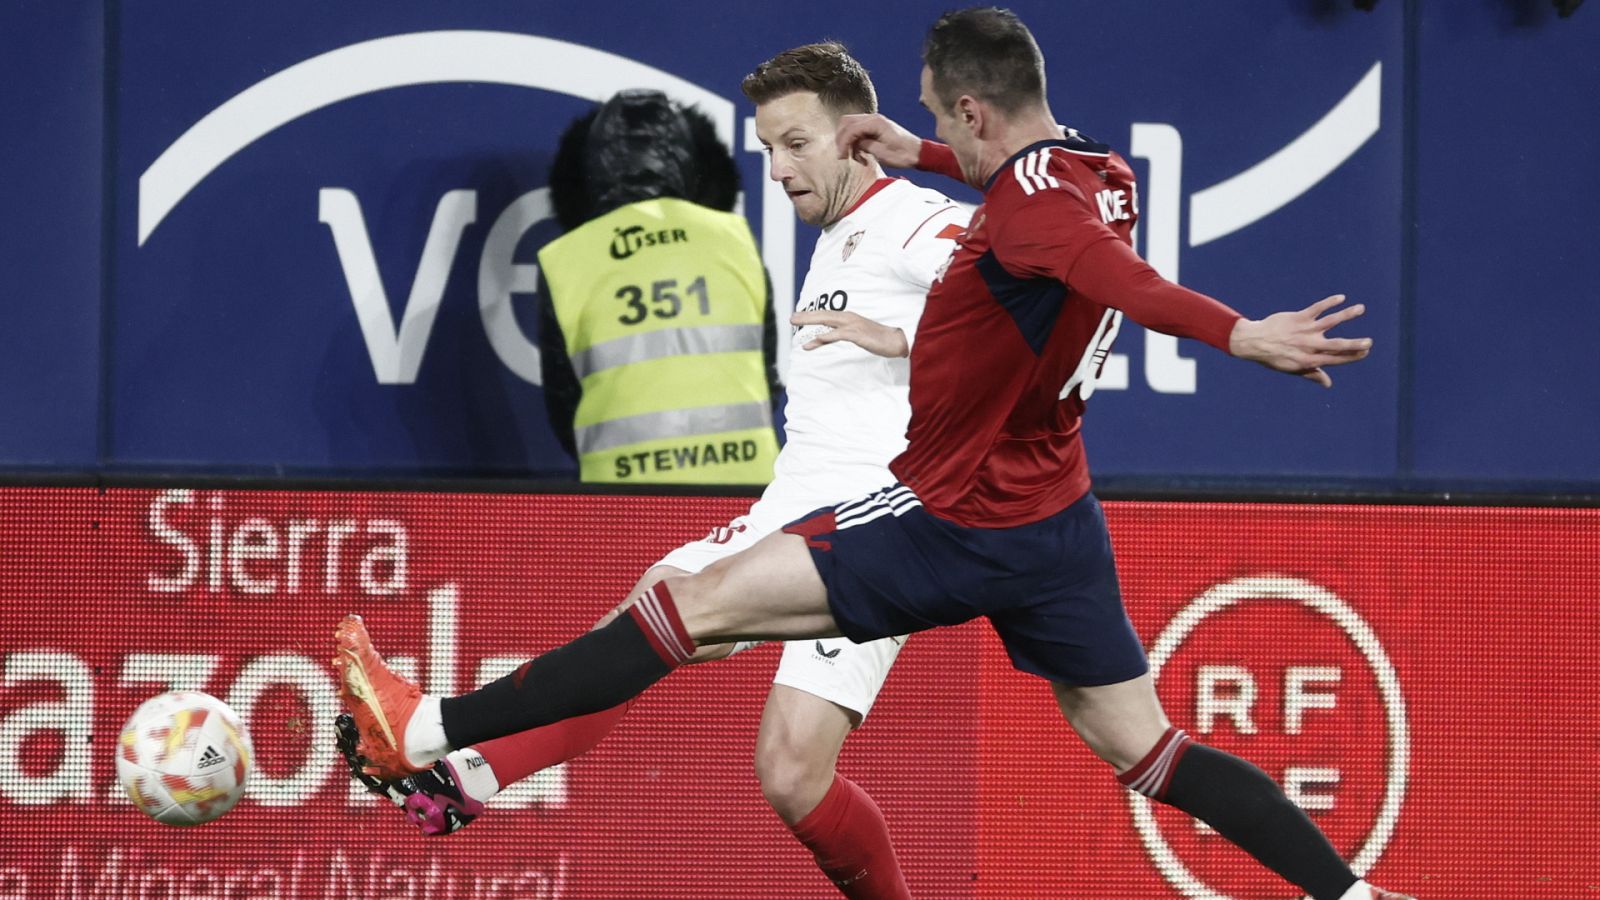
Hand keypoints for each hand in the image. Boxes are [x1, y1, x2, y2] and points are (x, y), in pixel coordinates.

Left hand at [791, 310, 908, 357]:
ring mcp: (852, 325)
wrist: (898, 341)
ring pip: (826, 321)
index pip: (827, 316)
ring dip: (810, 321)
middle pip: (823, 315)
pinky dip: (824, 337)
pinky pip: (837, 335)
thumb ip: (847, 334)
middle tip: (792, 318)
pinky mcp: (856, 334)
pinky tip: (814, 340)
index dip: (812, 316)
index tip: (799, 317)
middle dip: (806, 316)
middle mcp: (849, 318)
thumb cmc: (880, 339)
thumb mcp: (860, 335)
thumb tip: (834, 338)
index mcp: (849, 318)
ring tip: (796, 324)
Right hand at [835, 113, 922, 167]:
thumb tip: (853, 143)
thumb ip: (865, 145)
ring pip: (850, 125)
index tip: (842, 157)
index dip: (843, 143)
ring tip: (854, 157)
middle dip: (841, 139)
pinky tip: (861, 155)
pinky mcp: (875, 128)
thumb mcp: (882, 153)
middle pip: (847, 122)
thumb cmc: (903, 154)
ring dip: (848, 140)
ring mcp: (874, 121)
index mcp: (876, 122)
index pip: (851, 128)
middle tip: (843, 155)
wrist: (918, 153)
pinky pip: (858, 131)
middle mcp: (873, 118)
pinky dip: (855, 142)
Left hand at [1227, 294, 1371, 387]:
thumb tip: (1328, 384)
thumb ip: (1312, 374)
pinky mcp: (1299, 317)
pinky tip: (1341, 297)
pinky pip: (1317, 308)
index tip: (1365, 352)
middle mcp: (1310, 345)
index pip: (1336, 359)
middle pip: (1337, 345)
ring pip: (1331, 321)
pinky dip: (1330, 302)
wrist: (1254, 342)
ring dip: (1347, 315)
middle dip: (1355, 344)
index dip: (1352, 356)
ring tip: (1361, 308)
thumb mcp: (1293, 369)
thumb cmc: (1274, 357)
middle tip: (1370, 342)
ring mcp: (1305, 330)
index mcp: (1309, 360)